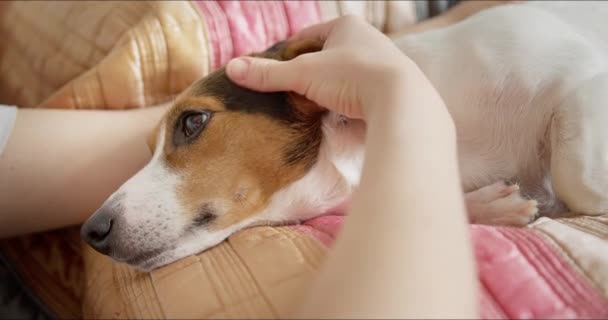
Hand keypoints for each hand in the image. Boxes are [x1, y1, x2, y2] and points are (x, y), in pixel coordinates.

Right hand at [225, 16, 421, 119]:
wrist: (400, 100)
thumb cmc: (351, 77)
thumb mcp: (303, 74)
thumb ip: (269, 74)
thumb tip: (232, 69)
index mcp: (346, 26)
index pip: (307, 37)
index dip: (289, 54)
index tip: (276, 72)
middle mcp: (368, 38)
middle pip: (328, 56)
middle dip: (311, 73)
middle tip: (293, 92)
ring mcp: (383, 62)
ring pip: (347, 74)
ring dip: (331, 88)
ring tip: (315, 107)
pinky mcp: (393, 86)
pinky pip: (363, 91)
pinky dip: (350, 101)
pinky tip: (341, 115)